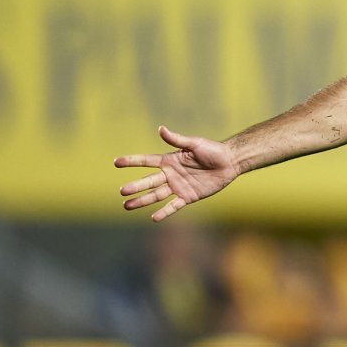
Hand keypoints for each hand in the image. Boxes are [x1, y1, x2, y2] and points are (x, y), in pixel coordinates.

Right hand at [115, 126, 239, 221]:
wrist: (230, 163)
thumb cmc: (213, 150)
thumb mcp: (194, 144)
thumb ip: (177, 139)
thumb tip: (161, 128)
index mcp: (169, 160)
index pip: (146, 161)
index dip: (132, 161)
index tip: (116, 162)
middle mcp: (170, 174)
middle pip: (148, 181)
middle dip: (135, 186)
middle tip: (122, 191)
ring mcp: (178, 186)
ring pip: (156, 195)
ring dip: (142, 200)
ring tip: (127, 206)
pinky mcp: (188, 196)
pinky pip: (174, 206)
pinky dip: (164, 212)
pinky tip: (153, 217)